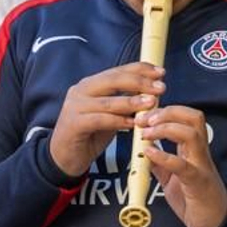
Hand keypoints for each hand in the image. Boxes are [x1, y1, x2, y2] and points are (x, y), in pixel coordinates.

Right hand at [50, 63, 164, 178]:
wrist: (65, 156)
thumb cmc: (92, 133)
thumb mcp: (112, 113)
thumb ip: (127, 102)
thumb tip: (154, 93)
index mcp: (92, 84)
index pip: (118, 71)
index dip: (140, 69)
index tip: (161, 73)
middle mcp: (81, 90)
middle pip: (113, 80)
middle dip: (140, 82)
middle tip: (160, 88)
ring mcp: (75, 106)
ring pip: (108, 101)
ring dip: (132, 102)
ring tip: (151, 103)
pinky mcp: (73, 124)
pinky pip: (100, 119)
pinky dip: (118, 120)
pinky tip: (133, 123)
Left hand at [136, 106, 226, 226]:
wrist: (214, 223)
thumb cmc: (196, 199)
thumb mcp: (173, 178)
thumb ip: (162, 164)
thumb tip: (146, 154)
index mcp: (194, 150)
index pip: (186, 117)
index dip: (166, 109)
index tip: (145, 113)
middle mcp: (200, 153)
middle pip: (193, 117)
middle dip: (167, 112)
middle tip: (145, 119)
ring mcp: (201, 166)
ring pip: (192, 134)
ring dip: (166, 128)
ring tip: (147, 133)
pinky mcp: (198, 182)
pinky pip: (183, 165)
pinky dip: (164, 156)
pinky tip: (150, 153)